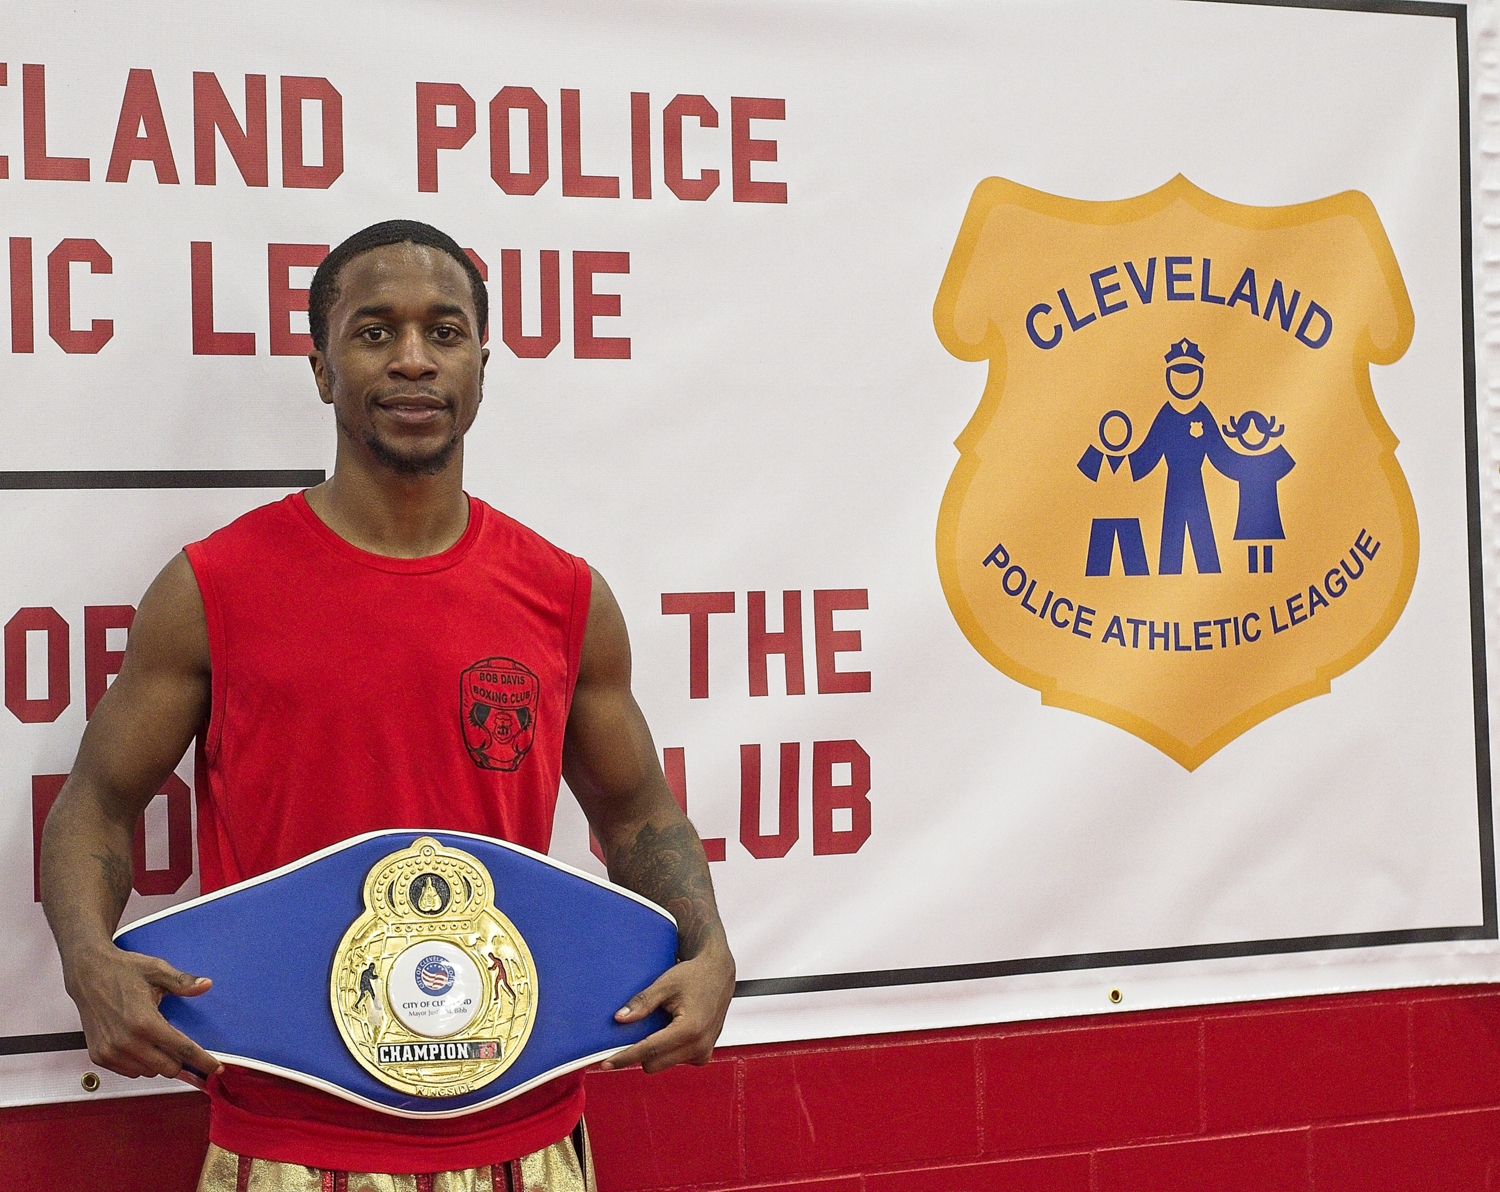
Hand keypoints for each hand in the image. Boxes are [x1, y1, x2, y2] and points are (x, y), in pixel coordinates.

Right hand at [64, 945, 221, 1081]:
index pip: (182, 1049)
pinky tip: (140, 1044)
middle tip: (180, 1044)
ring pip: (149, 1072)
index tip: (216, 1069)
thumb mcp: (157, 970)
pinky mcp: (99, 1056)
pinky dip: (140, 1064)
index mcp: (144, 1021)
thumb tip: (206, 985)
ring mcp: (111, 1051)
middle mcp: (126, 1041)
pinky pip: (129, 1072)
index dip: (202, 1061)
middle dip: (180, 1060)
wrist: (88, 973)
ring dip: (158, 1062)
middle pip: (168, 1068)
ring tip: (155, 1039)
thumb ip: (183, 982)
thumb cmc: (122, 970)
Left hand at [600, 941, 734, 1073]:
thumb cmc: (696, 975)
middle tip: (636, 1031)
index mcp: (690, 1029)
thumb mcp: (665, 984)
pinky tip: (673, 1029)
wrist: (719, 973)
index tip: (606, 1063)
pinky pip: (676, 1060)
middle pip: (653, 1064)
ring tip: (662, 1023)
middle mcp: (699, 1046)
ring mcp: (703, 1053)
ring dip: (656, 1050)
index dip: (624, 1057)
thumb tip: (620, 1019)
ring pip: (664, 1064)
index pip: (649, 1051)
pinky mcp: (703, 1055)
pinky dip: (668, 1050)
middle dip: (641, 1052)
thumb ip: (642, 1003)